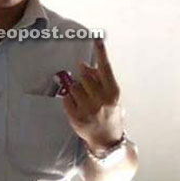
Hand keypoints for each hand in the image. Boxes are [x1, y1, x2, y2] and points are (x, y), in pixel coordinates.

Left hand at [62, 39, 123, 153]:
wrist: (107, 141)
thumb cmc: (109, 114)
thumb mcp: (111, 96)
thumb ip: (100, 80)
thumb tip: (84, 65)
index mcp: (113, 92)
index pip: (106, 68)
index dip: (101, 52)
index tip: (96, 39)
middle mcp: (102, 100)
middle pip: (85, 75)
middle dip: (83, 77)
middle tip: (86, 87)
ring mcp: (89, 109)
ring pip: (74, 86)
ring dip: (75, 89)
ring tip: (83, 100)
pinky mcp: (76, 117)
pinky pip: (66, 98)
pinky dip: (69, 100)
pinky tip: (77, 106)